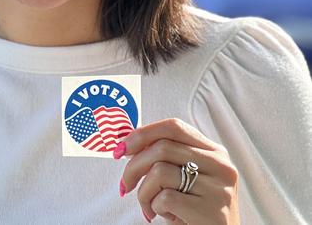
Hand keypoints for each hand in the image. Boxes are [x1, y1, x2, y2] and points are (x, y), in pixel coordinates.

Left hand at [115, 118, 239, 223]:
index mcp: (214, 152)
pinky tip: (165, 215)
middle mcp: (220, 166)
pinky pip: (165, 198)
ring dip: (143, 192)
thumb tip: (127, 142)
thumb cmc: (194, 209)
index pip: (173, 127)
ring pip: (159, 171)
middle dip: (133, 166)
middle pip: (161, 148)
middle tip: (125, 184)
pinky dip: (155, 207)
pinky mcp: (212, 211)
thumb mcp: (184, 178)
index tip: (122, 148)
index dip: (142, 134)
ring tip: (150, 206)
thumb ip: (164, 157)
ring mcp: (218, 188)